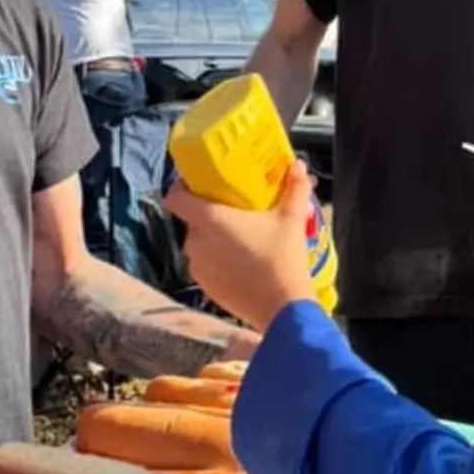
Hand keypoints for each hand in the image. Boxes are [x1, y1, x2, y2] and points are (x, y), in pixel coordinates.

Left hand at [166, 163, 316, 332]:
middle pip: (192, 220)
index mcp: (210, 220)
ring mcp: (198, 268)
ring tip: (239, 238)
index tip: (200, 184)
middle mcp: (196, 243)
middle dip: (208, 214)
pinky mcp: (205, 288)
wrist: (283, 309)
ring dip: (213, 239)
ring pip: (198, 244)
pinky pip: (204, 266)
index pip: (176, 197)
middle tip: (233, 210)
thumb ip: (294, 187)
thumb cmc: (283, 258)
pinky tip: (240, 263)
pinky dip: (216, 262)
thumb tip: (297, 164)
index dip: (183, 187)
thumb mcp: (292, 218)